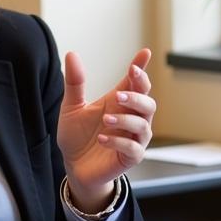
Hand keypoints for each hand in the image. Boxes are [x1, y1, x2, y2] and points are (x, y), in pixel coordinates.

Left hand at [56, 48, 155, 211]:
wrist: (74, 166)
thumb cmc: (77, 136)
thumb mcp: (71, 107)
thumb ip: (75, 83)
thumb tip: (71, 55)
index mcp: (120, 103)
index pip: (136, 83)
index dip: (141, 69)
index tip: (144, 54)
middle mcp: (131, 119)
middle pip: (148, 103)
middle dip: (137, 97)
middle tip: (119, 95)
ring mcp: (133, 139)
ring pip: (144, 125)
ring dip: (126, 120)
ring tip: (106, 120)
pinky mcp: (130, 157)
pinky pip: (133, 149)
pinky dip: (119, 142)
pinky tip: (102, 139)